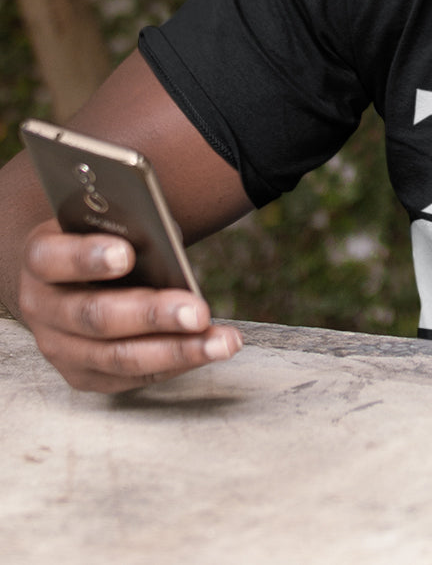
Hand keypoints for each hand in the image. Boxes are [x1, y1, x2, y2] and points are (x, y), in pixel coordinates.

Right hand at [18, 219, 242, 392]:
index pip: (53, 258)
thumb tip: (169, 244)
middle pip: (94, 316)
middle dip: (152, 316)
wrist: (72, 278)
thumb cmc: (100, 240)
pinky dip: (177, 363)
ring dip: (178, 350)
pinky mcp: (84, 376)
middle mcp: (42, 308)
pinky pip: (134, 375)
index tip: (126, 254)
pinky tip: (210, 349)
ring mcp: (60, 348)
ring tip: (223, 342)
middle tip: (198, 312)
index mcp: (41, 259)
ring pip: (118, 357)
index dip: (87, 257)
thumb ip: (131, 228)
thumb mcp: (106, 223)